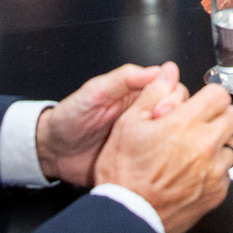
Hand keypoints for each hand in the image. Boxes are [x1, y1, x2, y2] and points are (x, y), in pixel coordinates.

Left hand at [37, 62, 172, 185]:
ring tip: (162, 145)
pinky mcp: (140, 160)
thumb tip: (156, 70)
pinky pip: (160, 158)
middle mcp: (144, 115)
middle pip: (178, 111)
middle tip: (160, 125)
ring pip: (173, 134)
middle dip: (176, 117)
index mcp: (137, 94)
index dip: (173, 96)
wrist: (53, 152)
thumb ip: (122, 79)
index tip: (162, 107)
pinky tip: (161, 162)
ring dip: (173, 138)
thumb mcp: (94, 93)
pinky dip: (165, 159)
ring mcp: (144, 138)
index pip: (171, 87)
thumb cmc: (69, 118)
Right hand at [92, 72, 232, 232]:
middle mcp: (205, 146)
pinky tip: (194, 172)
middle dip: (219, 116)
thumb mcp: (128, 124)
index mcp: (185, 124)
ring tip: (196, 151)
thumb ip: (153, 94)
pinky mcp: (216, 193)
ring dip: (219, 143)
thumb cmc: (123, 173)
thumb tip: (168, 72)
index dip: (208, 96)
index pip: (219, 94)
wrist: (127, 216)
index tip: (200, 104)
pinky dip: (216, 170)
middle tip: (199, 125)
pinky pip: (228, 173)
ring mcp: (214, 172)